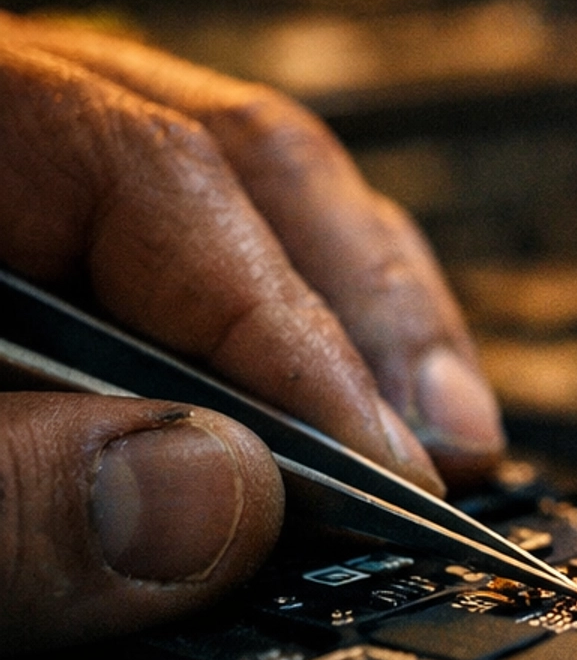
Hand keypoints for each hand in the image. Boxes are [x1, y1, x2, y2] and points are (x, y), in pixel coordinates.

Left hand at [0, 18, 502, 649]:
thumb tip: (208, 502)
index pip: (166, 178)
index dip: (294, 332)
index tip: (383, 472)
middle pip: (233, 157)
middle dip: (365, 308)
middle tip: (449, 453)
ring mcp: (11, 161)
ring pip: (225, 191)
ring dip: (340, 319)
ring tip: (426, 435)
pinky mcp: (20, 236)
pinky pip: (173, 246)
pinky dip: (262, 335)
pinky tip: (311, 413)